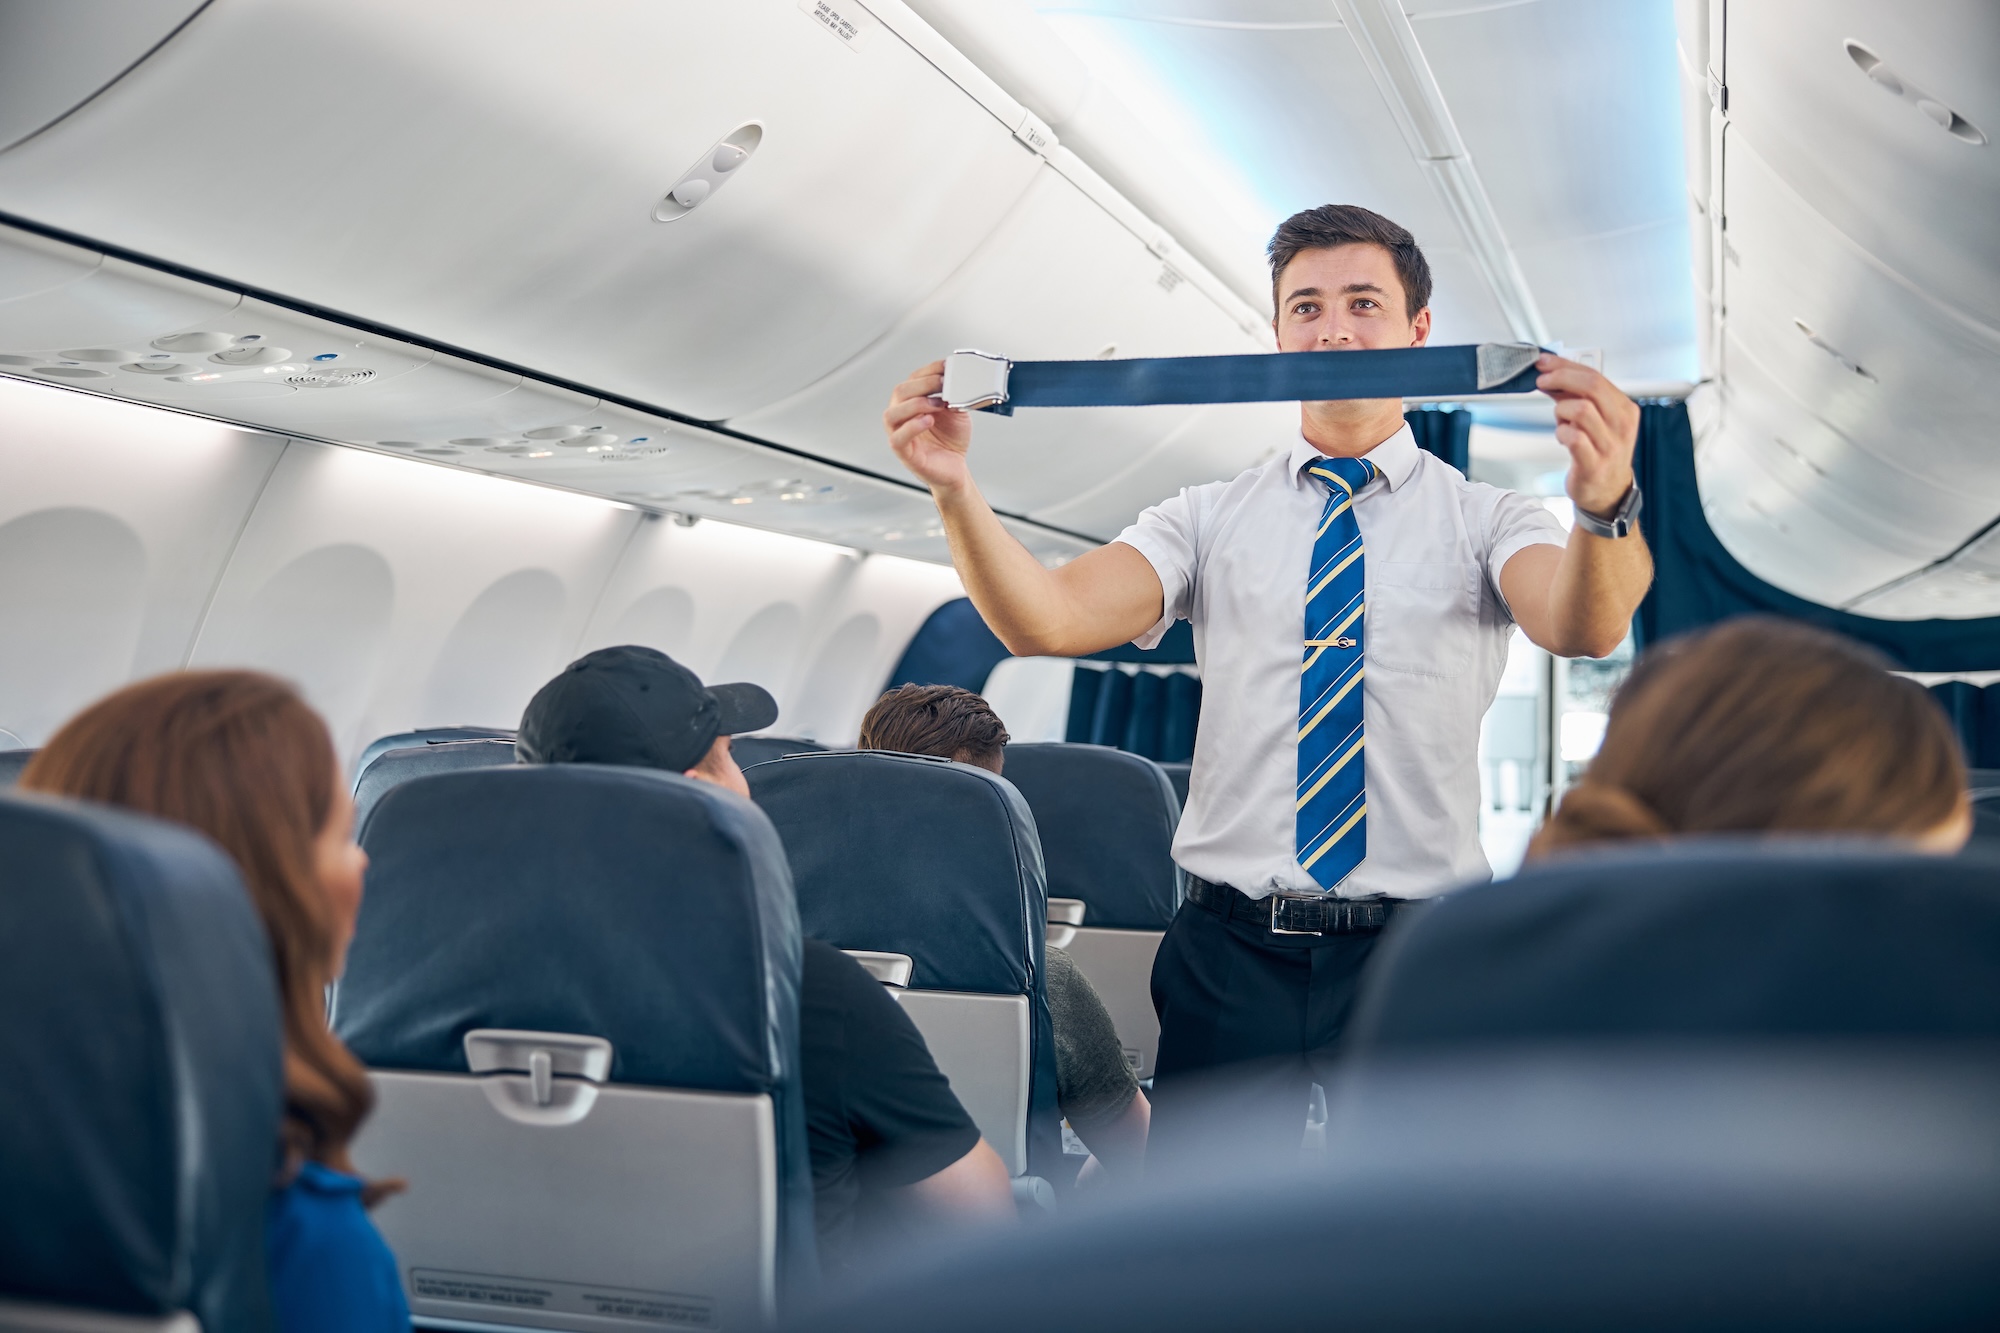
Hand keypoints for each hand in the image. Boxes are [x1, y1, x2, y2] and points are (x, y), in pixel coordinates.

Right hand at [884, 361, 973, 494]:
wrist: (956, 469)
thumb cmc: (950, 441)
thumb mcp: (957, 413)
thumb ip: (954, 397)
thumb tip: (957, 381)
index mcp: (912, 403)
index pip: (913, 379)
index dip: (929, 370)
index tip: (946, 366)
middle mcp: (902, 416)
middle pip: (899, 392)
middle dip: (923, 384)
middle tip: (942, 384)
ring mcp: (900, 434)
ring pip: (892, 413)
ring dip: (915, 404)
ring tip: (936, 405)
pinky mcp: (904, 453)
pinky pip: (898, 438)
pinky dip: (912, 427)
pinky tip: (928, 421)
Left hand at [1536, 353, 1639, 518]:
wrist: (1608, 491)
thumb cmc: (1599, 451)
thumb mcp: (1594, 419)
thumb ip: (1575, 396)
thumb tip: (1551, 373)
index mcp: (1624, 409)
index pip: (1596, 376)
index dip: (1567, 366)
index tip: (1546, 363)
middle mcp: (1621, 425)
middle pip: (1592, 386)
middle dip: (1561, 378)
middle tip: (1542, 381)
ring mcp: (1610, 445)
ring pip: (1581, 410)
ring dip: (1562, 410)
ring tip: (1561, 420)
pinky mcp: (1594, 464)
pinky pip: (1574, 438)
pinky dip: (1561, 433)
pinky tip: (1563, 437)